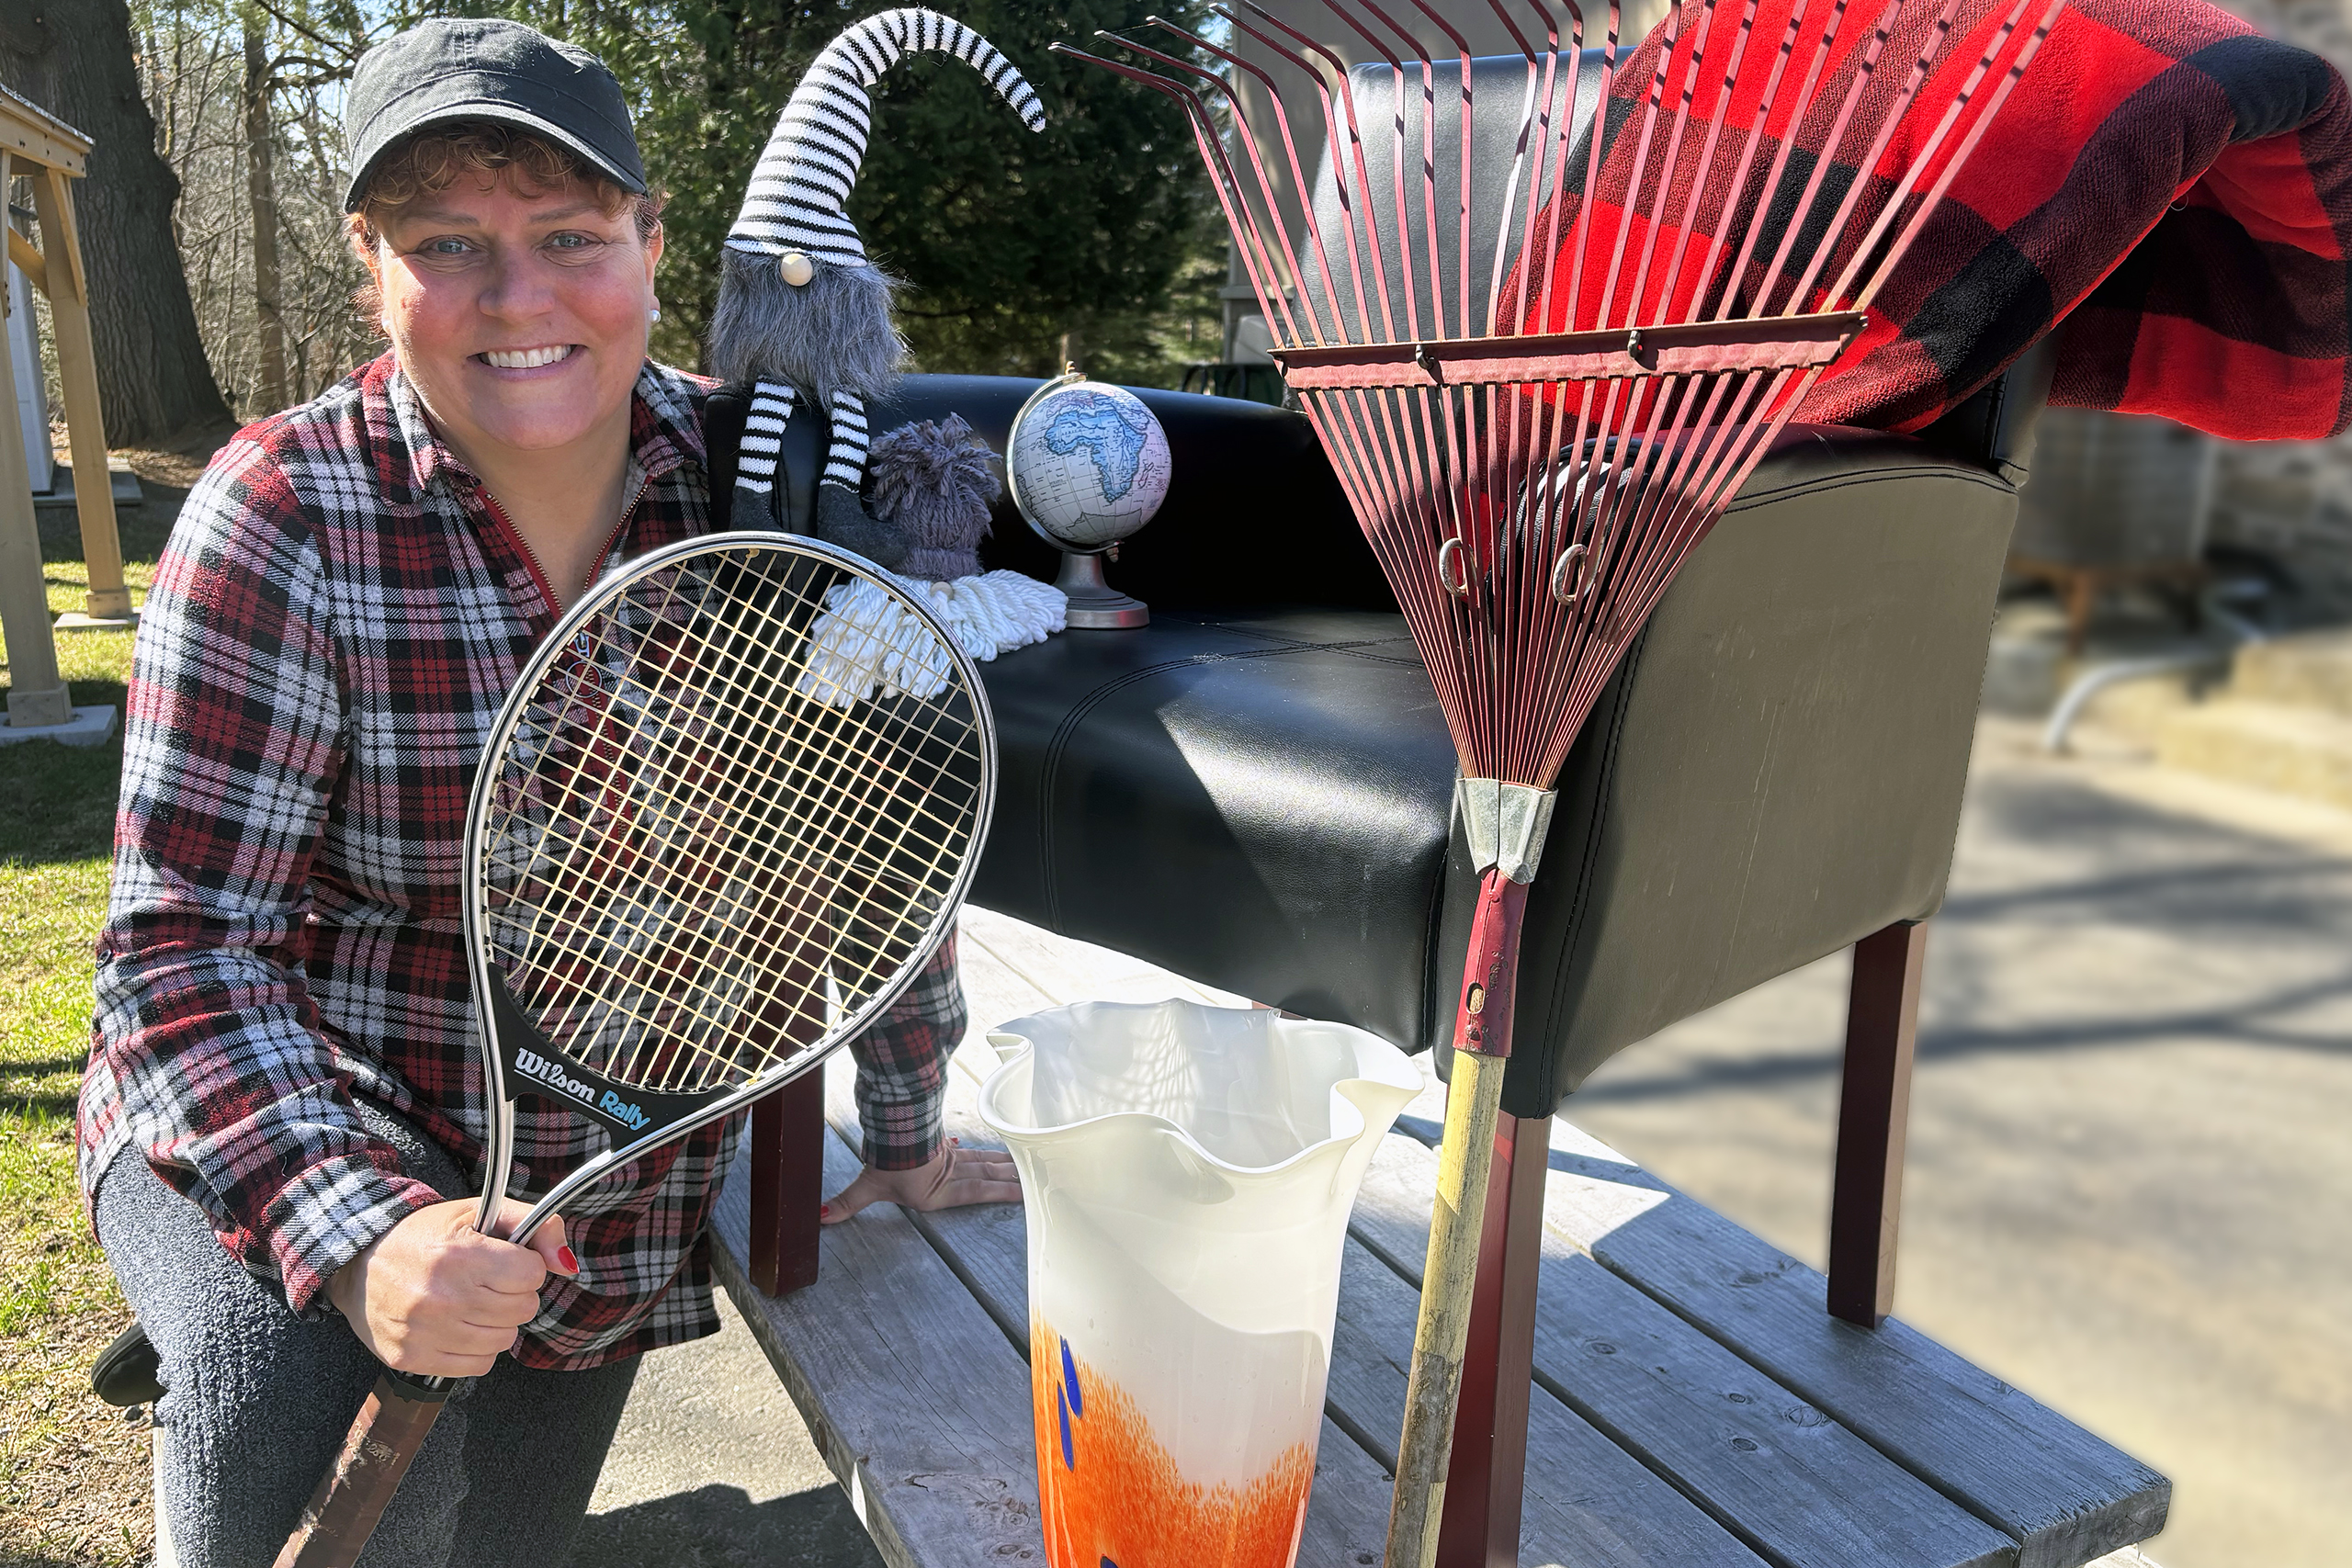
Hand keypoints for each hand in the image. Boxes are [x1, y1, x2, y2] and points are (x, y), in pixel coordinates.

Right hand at [326, 1198, 576, 1377]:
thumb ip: (535, 1226)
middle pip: (523, 1309)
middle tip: (487, 1282)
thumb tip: (568, 1264)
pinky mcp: (411, 1359)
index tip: (506, 1261)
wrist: (358, 1261)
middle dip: (514, 1294)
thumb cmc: (425, 1234)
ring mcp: (424, 1332)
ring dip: (497, 1322)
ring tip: (471, 1303)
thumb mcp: (480, 1212)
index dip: (525, 1266)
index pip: (532, 1274)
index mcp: (459, 1255)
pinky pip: (478, 1366)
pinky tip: (457, 1326)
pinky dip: (476, 1349)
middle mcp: (441, 1297)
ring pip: (504, 1341)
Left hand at [821, 1138, 1021, 1224]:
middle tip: (1038, 1180)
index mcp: (938, 1192)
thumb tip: (822, 1217)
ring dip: (1008, 1166)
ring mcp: (952, 1159)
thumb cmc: (885, 1162)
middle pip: (987, 1175)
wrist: (891, 1131)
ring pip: (986, 1162)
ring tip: (1030, 1167)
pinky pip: (978, 1152)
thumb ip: (848, 1203)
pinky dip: (995, 1154)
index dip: (1000, 1192)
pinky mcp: (949, 1148)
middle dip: (1011, 1178)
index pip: (975, 1192)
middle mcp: (950, 1176)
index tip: (1023, 1192)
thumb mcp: (869, 1186)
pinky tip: (1007, 1153)